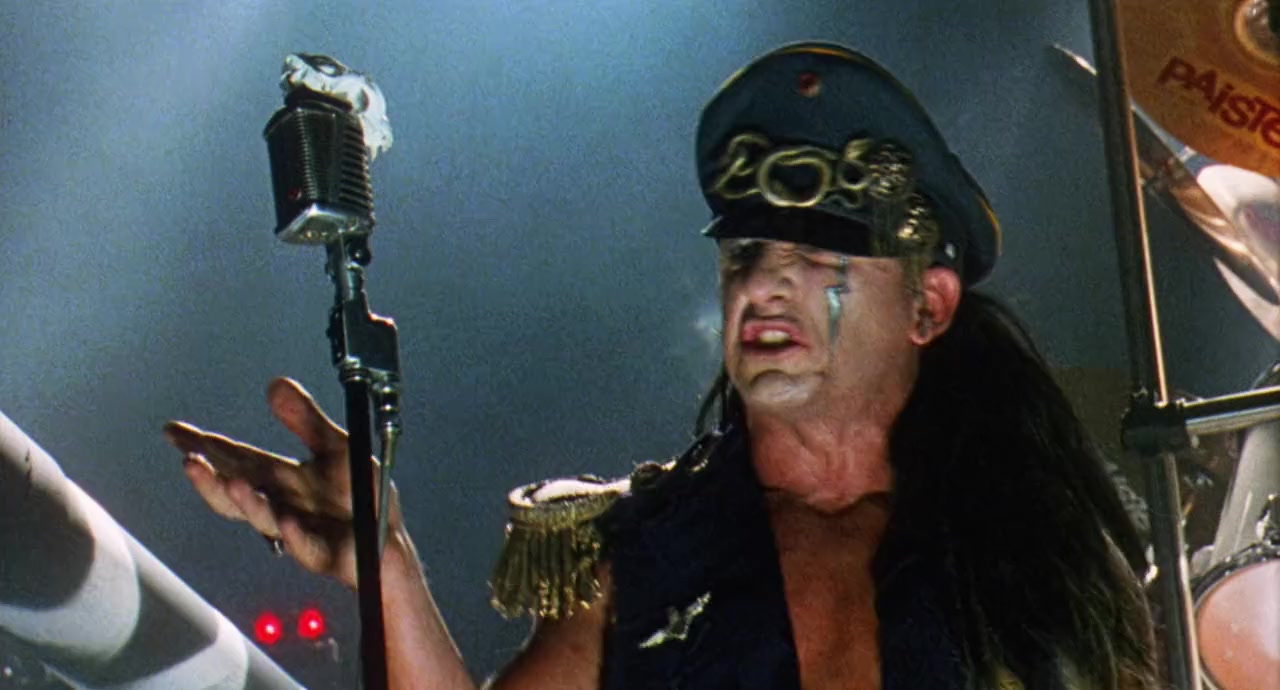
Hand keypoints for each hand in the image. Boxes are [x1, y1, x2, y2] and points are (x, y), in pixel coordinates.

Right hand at [164, 377, 398, 587]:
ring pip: (262, 518)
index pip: (235, 458)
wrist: (387, 537)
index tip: (172, 432)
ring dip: (247, 501)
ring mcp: (295, 530)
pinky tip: (286, 519)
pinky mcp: (320, 553)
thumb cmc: (358, 494)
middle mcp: (279, 503)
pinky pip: (303, 545)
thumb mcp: (335, 447)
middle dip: (210, 478)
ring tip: (232, 483)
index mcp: (279, 477)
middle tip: (190, 461)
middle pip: (235, 491)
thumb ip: (306, 421)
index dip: (204, 446)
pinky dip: (293, 533)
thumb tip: (275, 384)